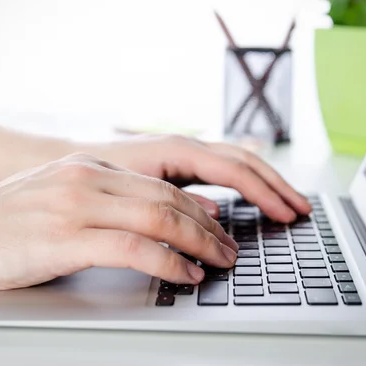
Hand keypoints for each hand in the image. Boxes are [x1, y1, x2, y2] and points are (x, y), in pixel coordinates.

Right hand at [0, 153, 237, 293]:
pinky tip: (185, 275)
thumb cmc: (2, 222)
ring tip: (220, 263)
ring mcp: (76, 206)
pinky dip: (167, 262)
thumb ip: (102, 201)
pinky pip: (133, 247)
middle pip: (168, 199)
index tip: (219, 228)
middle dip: (208, 227)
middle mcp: (87, 179)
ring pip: (158, 217)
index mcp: (89, 168)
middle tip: (230, 249)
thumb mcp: (58, 197)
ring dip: (198, 243)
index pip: (160, 185)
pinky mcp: (64, 238)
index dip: (198, 208)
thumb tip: (148, 218)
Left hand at [83, 135, 311, 221]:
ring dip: (266, 185)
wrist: (63, 165)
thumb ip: (173, 203)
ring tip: (291, 206)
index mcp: (177, 150)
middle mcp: (185, 147)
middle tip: (302, 211)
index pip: (236, 170)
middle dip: (276, 187)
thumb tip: (214, 217)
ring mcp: (184, 155)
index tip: (287, 214)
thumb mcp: (133, 192)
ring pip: (237, 165)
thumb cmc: (95, 176)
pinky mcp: (179, 166)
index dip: (265, 193)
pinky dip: (245, 186)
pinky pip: (223, 172)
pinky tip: (255, 201)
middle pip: (245, 163)